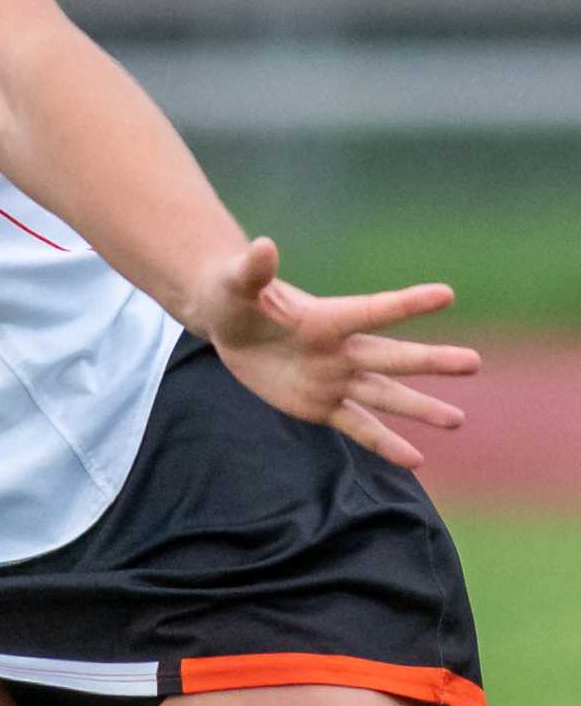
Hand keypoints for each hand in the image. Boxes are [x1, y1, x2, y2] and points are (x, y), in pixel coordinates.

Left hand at [190, 236, 478, 469]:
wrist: (230, 327)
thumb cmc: (234, 295)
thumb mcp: (236, 282)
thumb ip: (253, 269)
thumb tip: (263, 245)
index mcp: (325, 316)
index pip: (371, 309)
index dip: (406, 303)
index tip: (446, 293)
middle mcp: (340, 349)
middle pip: (391, 356)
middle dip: (430, 360)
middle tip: (474, 362)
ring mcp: (334, 379)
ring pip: (385, 396)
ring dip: (420, 408)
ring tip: (458, 420)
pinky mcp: (321, 405)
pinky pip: (358, 427)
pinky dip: (385, 444)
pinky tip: (415, 460)